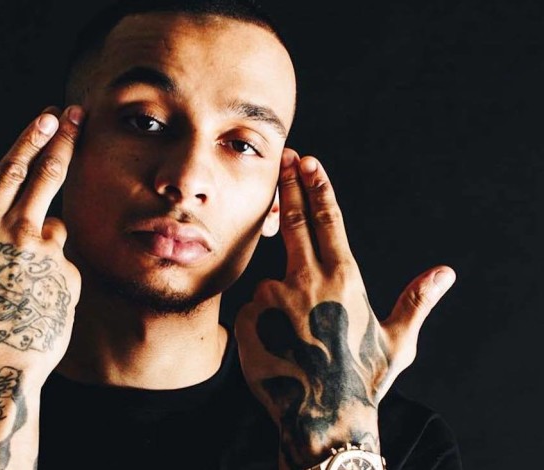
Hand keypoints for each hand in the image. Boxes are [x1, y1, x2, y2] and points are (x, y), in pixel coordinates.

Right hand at [0, 104, 83, 468]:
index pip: (10, 170)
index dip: (29, 138)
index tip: (46, 114)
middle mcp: (20, 233)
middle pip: (49, 176)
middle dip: (63, 140)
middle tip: (76, 115)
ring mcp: (50, 256)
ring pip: (55, 225)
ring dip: (43, 232)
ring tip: (19, 272)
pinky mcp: (70, 279)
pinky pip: (63, 263)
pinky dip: (51, 269)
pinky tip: (32, 297)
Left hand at [234, 149, 454, 469]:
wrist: (322, 418)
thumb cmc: (363, 380)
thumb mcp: (397, 342)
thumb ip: (416, 302)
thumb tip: (445, 273)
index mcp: (344, 279)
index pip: (329, 221)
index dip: (317, 187)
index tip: (307, 160)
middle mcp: (307, 280)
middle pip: (294, 222)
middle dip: (289, 187)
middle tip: (283, 159)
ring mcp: (273, 297)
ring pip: (273, 282)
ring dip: (281, 299)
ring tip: (296, 336)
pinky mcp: (247, 316)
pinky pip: (255, 310)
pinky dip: (264, 321)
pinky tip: (277, 347)